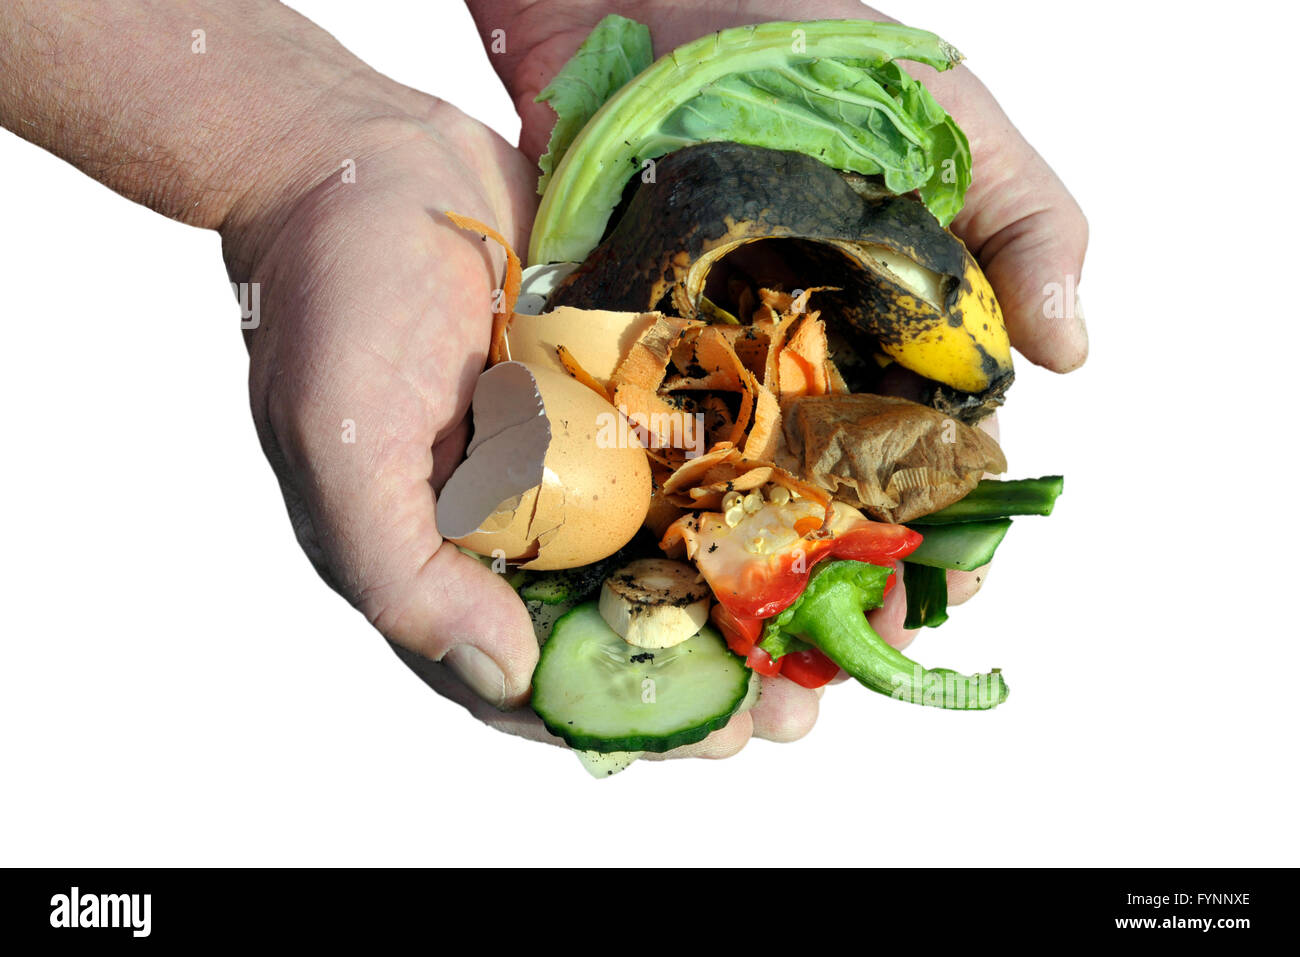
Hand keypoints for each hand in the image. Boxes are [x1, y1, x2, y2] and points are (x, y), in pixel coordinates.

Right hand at [232, 85, 815, 756]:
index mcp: (448, 564)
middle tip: (799, 707)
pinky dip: (750, 495)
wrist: (370, 159)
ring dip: (751, 597)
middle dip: (714, 672)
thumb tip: (505, 678)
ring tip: (834, 628)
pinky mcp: (616, 403)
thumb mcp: (344, 443)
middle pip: (626, 628)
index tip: (723, 735)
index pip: (541, 677)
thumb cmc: (335, 298)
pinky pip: (689, 463)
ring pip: (672, 556)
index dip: (630, 715)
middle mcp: (520, 529)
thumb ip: (406, 572)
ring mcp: (574, 466)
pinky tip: (821, 516)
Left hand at [470, 0, 1086, 654]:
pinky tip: (636, 611)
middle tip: (804, 702)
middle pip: (819, 530)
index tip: (929, 618)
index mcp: (886, 347)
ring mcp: (699, 379)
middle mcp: (794, 378)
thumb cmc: (808, 44)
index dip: (934, 558)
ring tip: (727, 691)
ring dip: (727, 616)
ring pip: (721, 526)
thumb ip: (1027, 228)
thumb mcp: (949, 125)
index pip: (925, 479)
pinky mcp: (609, 364)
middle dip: (822, 620)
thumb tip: (1080, 354)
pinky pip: (624, 474)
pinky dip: (634, 547)